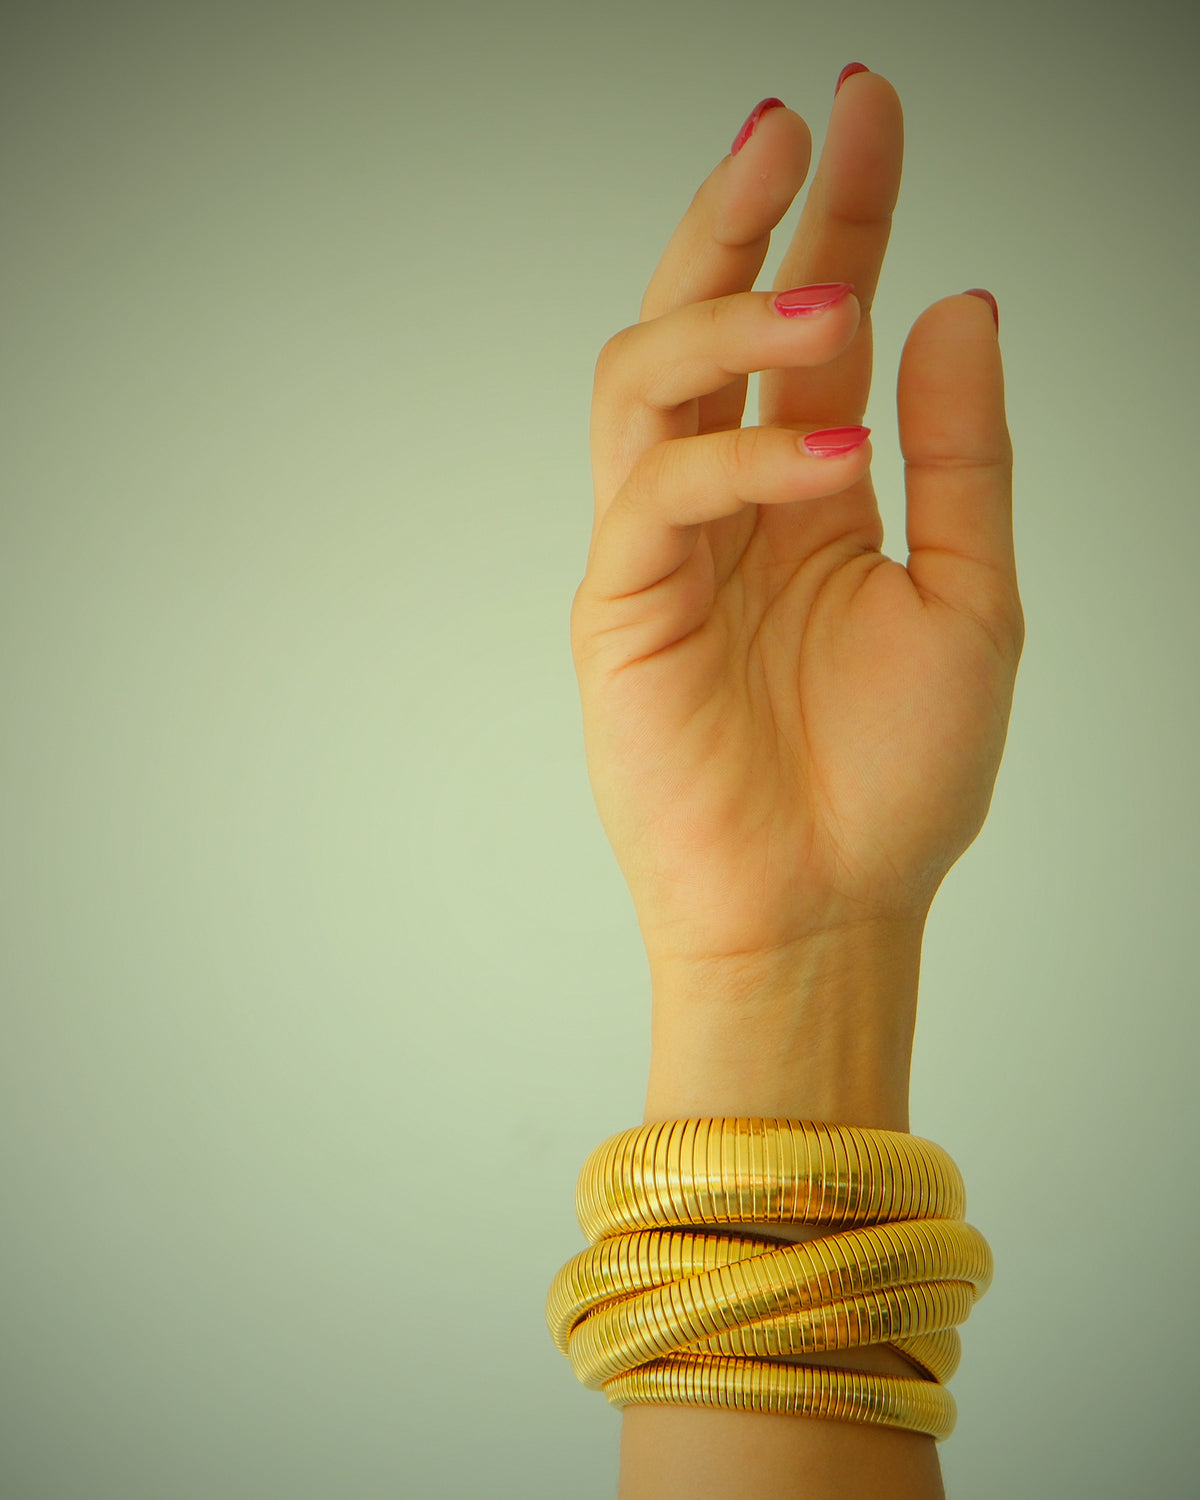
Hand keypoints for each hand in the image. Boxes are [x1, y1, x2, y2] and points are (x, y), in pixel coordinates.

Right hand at [570, 73, 1022, 992]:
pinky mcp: (618, 606)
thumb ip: (957, 454)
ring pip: (645, 381)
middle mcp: (726, 505)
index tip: (867, 110)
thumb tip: (957, 301)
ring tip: (829, 295)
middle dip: (741, 219)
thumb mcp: (968, 597)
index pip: (811, 326)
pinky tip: (832, 460)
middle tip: (789, 130)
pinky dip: (740, 461)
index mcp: (805, 494)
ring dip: (728, 319)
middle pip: (702, 322)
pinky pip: (656, 495)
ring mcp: (661, 550)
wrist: (821, 911)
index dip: (839, 213)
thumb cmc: (889, 781)